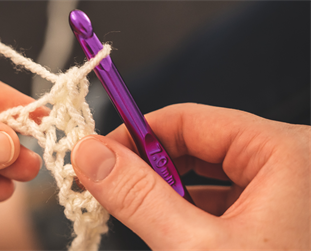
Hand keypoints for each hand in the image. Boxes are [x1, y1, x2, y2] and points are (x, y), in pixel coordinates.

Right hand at [71, 103, 309, 248]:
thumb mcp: (195, 250)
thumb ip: (138, 197)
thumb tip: (91, 155)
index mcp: (287, 153)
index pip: (189, 119)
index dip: (135, 135)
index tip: (98, 156)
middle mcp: (292, 163)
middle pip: (198, 142)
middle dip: (149, 166)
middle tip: (110, 186)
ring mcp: (288, 190)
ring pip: (208, 172)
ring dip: (167, 190)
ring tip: (139, 212)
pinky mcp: (280, 214)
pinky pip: (224, 197)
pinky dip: (190, 209)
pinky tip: (172, 228)